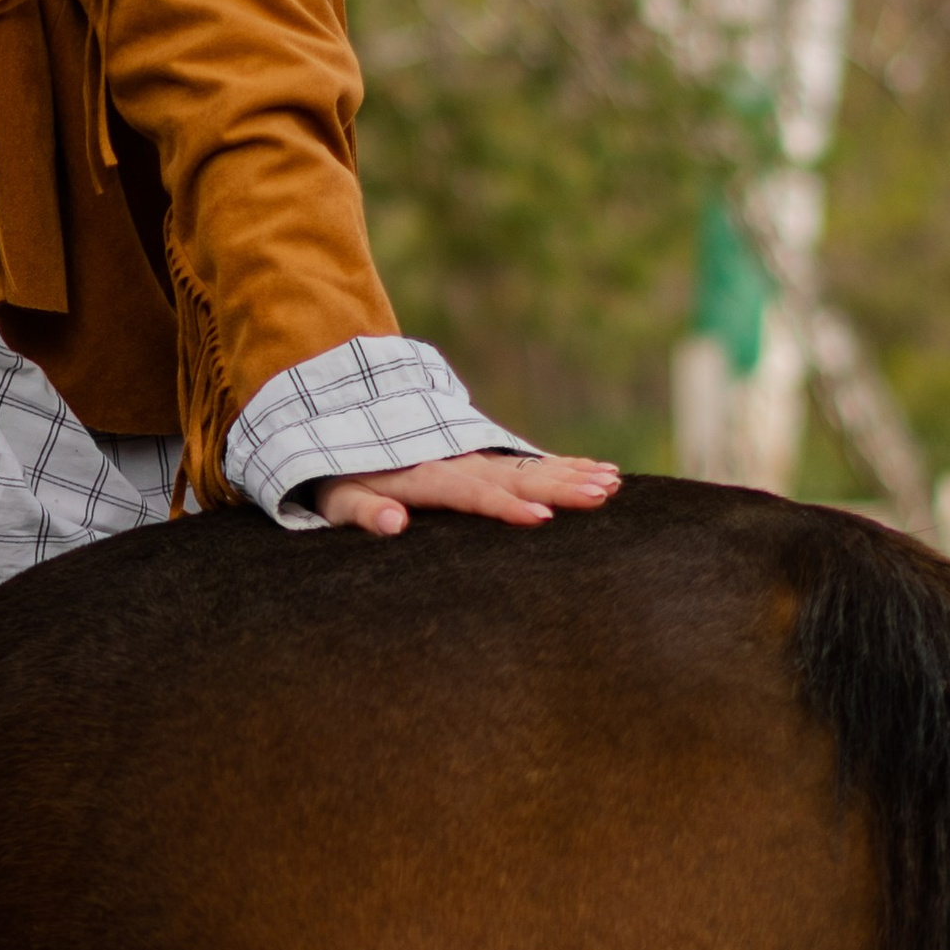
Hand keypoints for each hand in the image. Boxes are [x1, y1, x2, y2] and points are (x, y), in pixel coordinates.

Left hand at [312, 451, 621, 538]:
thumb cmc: (336, 477)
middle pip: (514, 477)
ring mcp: (474, 455)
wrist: (340, 422)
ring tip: (613, 484)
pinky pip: (529, 462)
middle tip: (602, 495)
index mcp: (424, 475)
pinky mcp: (483, 456)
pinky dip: (565, 465)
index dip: (505, 508)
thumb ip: (362, 512)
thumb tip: (393, 526)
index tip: (541, 520)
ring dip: (572, 474)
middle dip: (559, 486)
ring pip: (530, 466)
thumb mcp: (337, 497)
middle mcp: (457, 461)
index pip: (471, 493)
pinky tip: (603, 472)